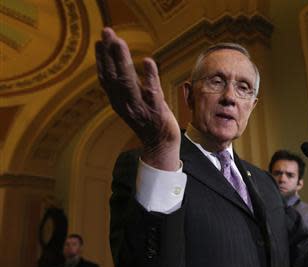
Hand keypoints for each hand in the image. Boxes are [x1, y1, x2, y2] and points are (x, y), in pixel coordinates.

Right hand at [95, 27, 180, 169]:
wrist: (160, 145)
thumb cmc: (147, 121)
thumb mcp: (130, 104)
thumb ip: (123, 87)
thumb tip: (115, 66)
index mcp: (117, 101)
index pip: (106, 78)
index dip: (101, 60)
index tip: (99, 41)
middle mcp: (125, 103)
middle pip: (114, 76)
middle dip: (109, 53)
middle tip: (106, 32)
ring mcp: (140, 107)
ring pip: (128, 82)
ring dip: (122, 60)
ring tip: (119, 42)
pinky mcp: (156, 110)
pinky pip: (152, 91)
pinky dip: (149, 76)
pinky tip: (147, 61)